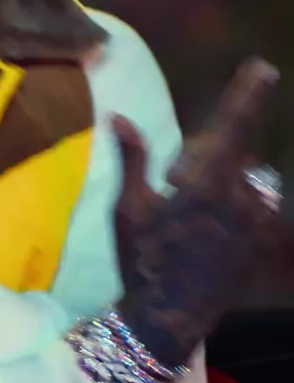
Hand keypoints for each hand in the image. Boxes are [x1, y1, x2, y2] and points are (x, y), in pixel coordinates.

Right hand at [111, 57, 284, 368]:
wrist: (170, 315)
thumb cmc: (141, 258)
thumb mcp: (127, 209)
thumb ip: (132, 159)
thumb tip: (118, 117)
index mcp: (205, 185)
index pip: (230, 129)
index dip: (247, 95)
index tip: (263, 67)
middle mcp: (241, 198)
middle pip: (229, 156)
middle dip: (203, 160)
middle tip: (172, 186)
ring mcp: (258, 221)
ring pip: (242, 181)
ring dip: (220, 185)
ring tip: (191, 217)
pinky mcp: (264, 239)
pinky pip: (254, 206)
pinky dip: (234, 208)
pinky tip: (208, 233)